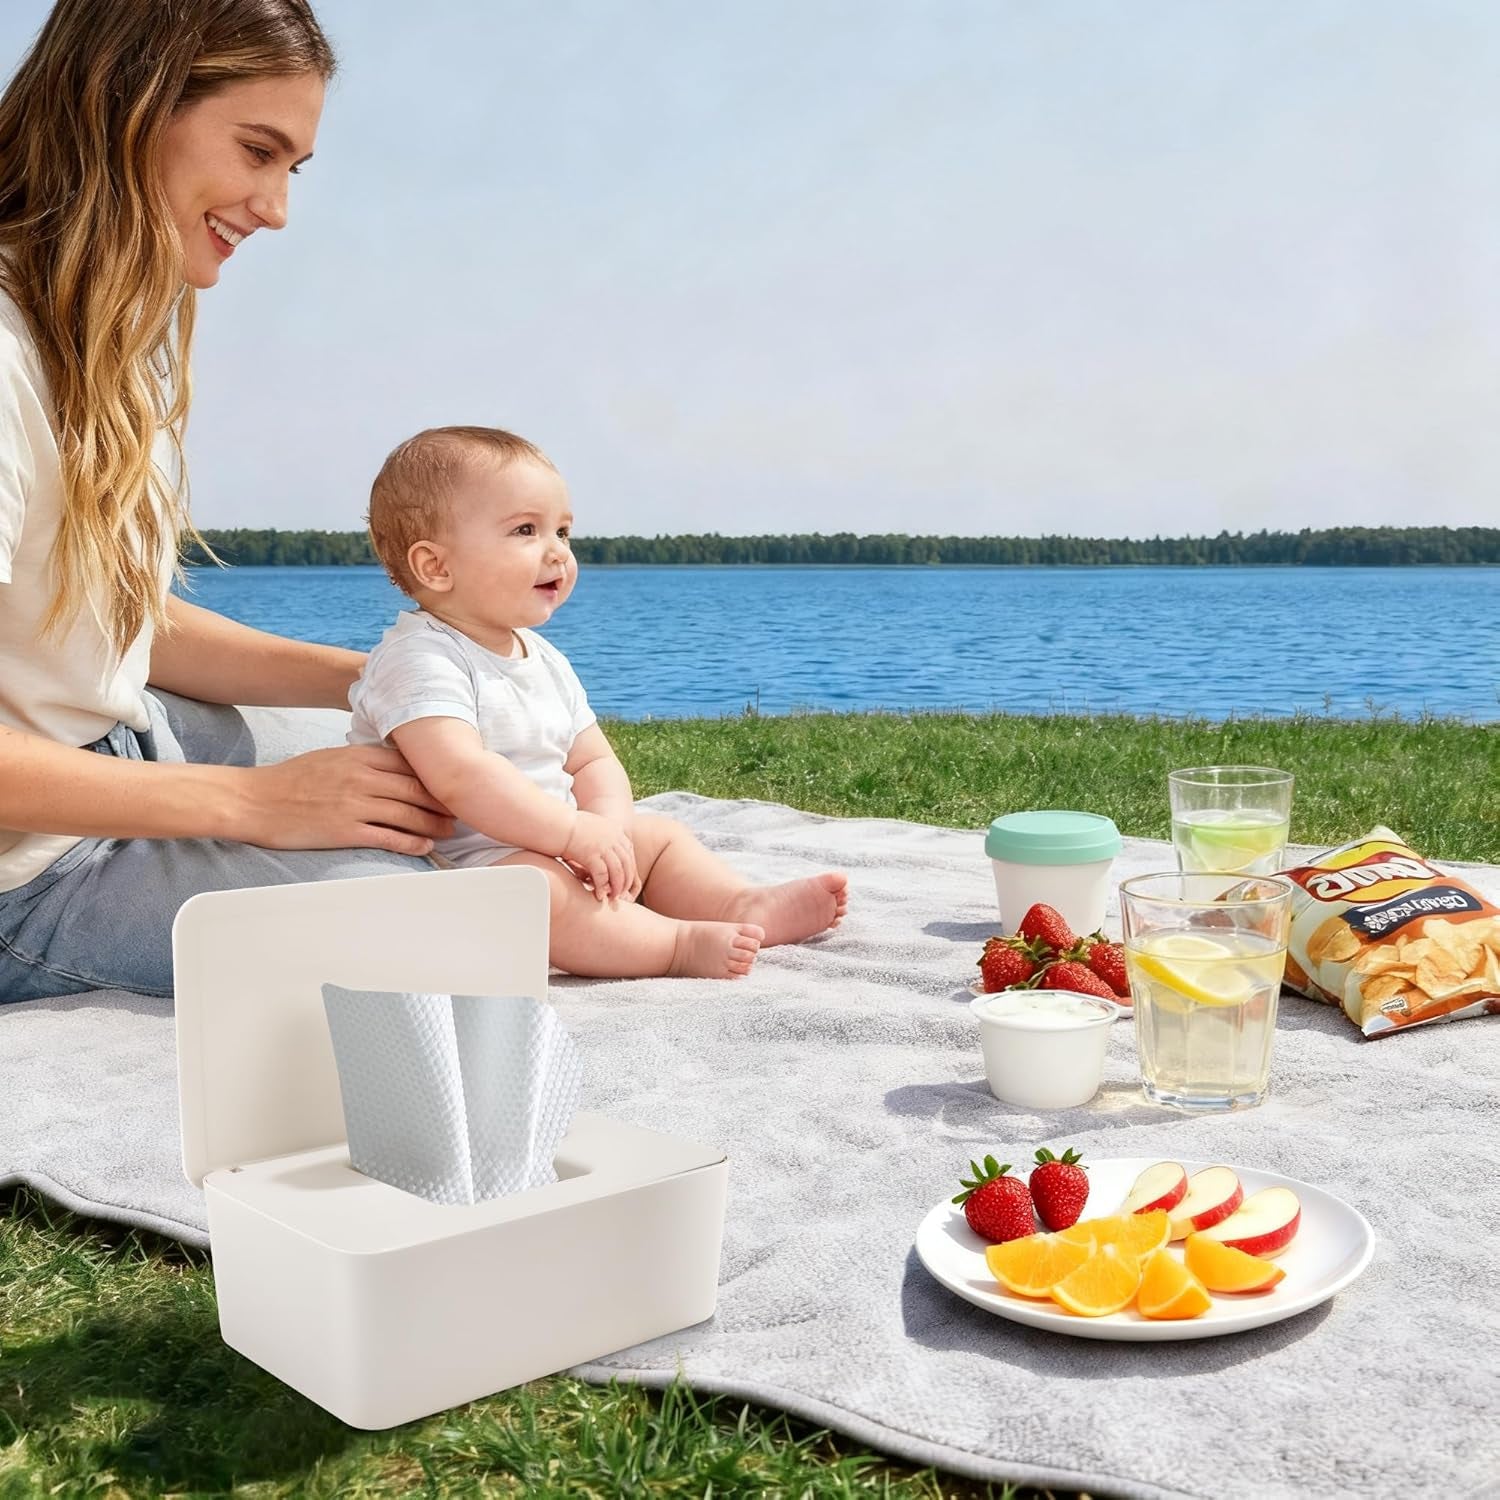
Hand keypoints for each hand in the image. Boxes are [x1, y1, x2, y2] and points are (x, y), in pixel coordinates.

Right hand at [232, 746, 455, 855]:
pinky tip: (425, 846)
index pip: (409, 764)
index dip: (434, 777)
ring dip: (434, 824)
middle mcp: (361, 777)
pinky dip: (412, 842)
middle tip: (460, 811)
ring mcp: (354, 804)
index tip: (450, 786)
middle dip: (442, 802)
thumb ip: (363, 760)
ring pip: (408, 813)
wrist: (253, 801)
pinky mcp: (345, 830)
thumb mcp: (330, 758)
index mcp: (358, 755)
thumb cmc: (290, 780)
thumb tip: (393, 767)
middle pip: (416, 789)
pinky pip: (388, 836)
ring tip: (449, 831)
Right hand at [562, 811, 637, 901]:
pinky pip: (602, 876)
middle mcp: (612, 837)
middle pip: (626, 863)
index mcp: (615, 829)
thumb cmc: (568, 825)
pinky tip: (599, 895)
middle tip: (622, 893)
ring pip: (618, 871)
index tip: (625, 879)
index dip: (628, 868)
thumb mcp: (592, 826)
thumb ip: (601, 835)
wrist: (556, 823)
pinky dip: (602, 887)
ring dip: (616, 887)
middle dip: (626, 880)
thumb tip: (601, 847)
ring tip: (613, 898)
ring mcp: (603, 846)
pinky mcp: (591, 855)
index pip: (628, 852)